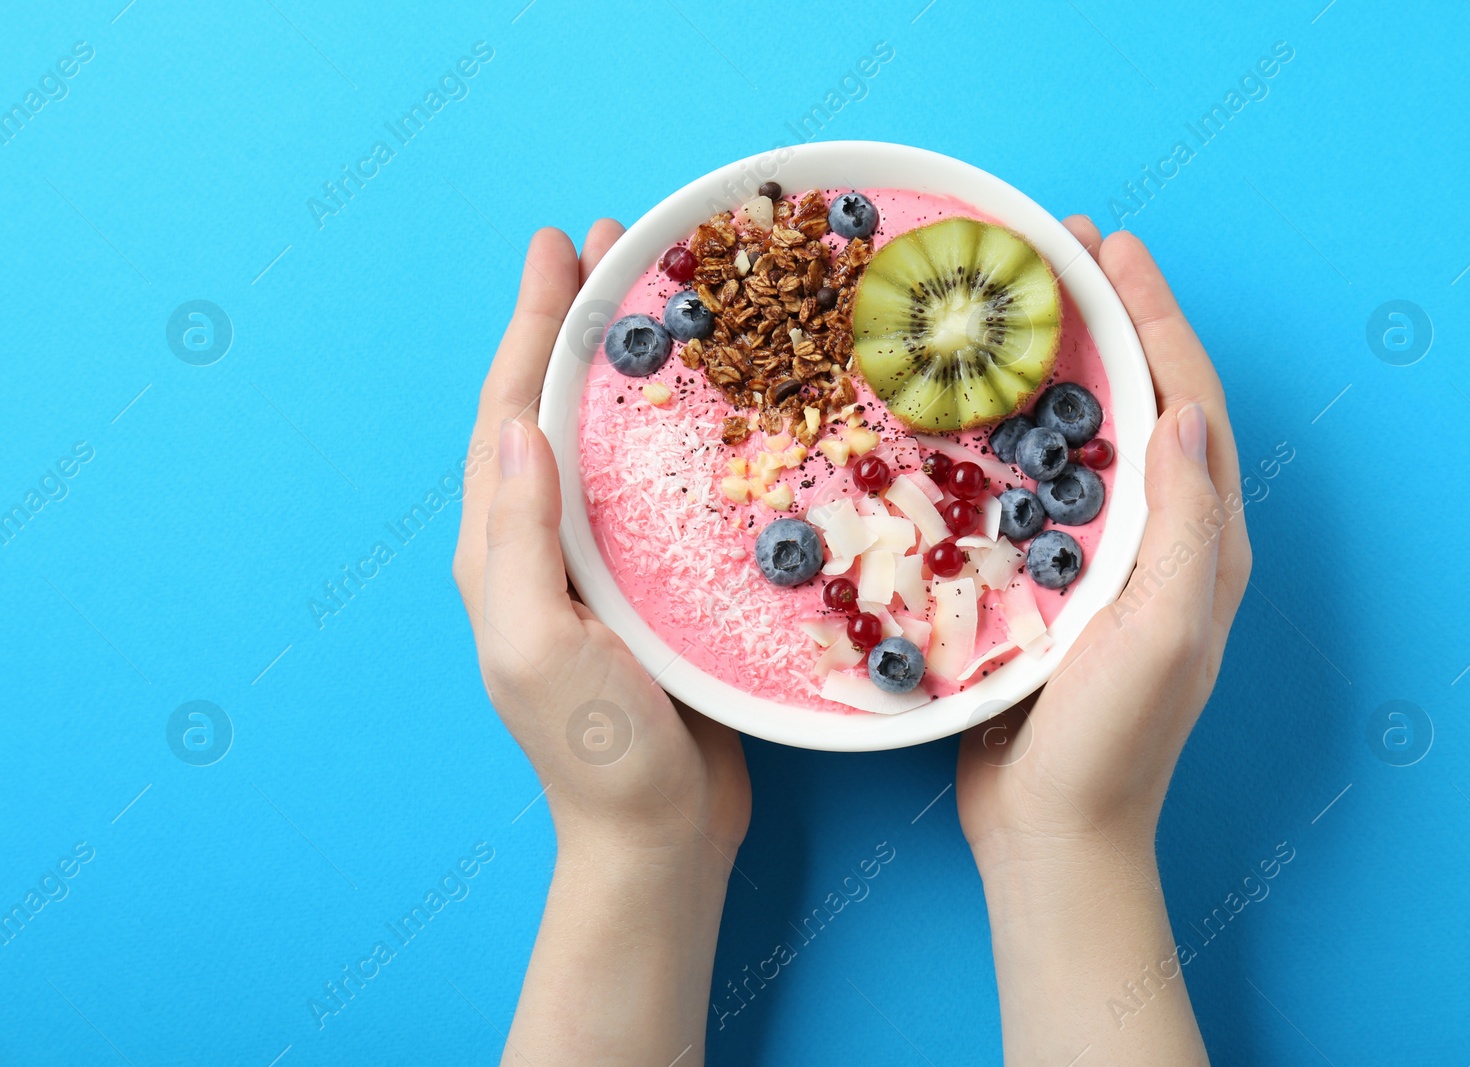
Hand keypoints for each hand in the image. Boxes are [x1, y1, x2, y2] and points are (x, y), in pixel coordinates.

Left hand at [452, 223, 749, 1065]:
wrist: (658, 838)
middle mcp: (544, 545)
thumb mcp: (541, 646)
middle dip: (576, 323)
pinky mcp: (655, 586)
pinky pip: (658, 487)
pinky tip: (717, 406)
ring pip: (608, 440)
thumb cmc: (599, 753)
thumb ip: (519, 538)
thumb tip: (515, 423)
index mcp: (503, 552)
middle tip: (617, 248)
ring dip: (627, 365)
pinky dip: (677, 430)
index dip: (530, 326)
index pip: (507, 414)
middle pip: (553, 408)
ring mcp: (601, 565)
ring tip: (664, 300)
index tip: (559, 249)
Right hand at [955, 219, 1250, 1064]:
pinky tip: (973, 410)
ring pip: (1092, 437)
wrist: (1052, 831)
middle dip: (1113, 319)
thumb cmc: (1111, 743)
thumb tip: (1183, 413)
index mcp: (1202, 543)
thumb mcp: (1160, 634)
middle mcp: (1162, 539)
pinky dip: (1017, 433)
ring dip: (1064, 364)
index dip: (1155, 318)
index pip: (1188, 402)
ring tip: (1018, 306)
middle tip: (1062, 251)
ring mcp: (1105, 560)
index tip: (1111, 249)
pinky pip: (1042, 486)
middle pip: (1146, 401)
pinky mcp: (1053, 583)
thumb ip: (1180, 528)